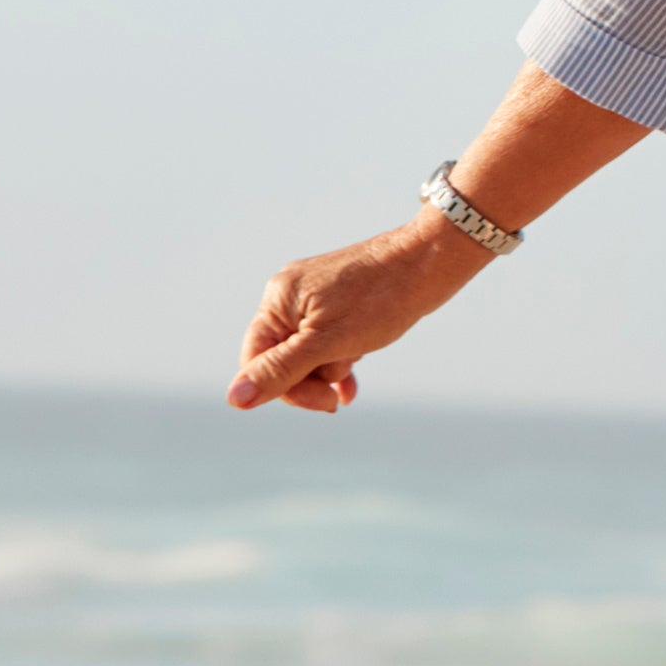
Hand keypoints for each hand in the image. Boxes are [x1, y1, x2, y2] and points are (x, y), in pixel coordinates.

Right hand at [228, 215, 486, 411]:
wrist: (431, 262)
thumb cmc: (381, 300)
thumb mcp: (328, 343)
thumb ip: (280, 370)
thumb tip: (233, 399)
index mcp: (277, 300)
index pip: (256, 361)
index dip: (283, 390)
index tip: (323, 403)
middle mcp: (289, 295)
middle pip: (281, 359)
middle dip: (311, 378)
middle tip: (340, 391)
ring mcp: (314, 298)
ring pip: (308, 354)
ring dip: (332, 367)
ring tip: (359, 356)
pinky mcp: (339, 303)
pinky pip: (327, 342)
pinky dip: (339, 362)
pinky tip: (350, 387)